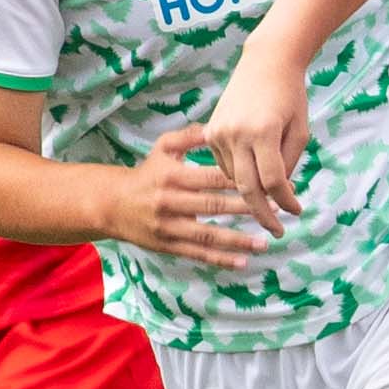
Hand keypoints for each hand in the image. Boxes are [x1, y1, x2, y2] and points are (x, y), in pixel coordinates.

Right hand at [110, 125, 275, 269]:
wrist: (112, 205)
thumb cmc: (146, 173)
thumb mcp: (162, 149)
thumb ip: (190, 136)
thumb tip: (217, 126)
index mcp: (173, 176)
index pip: (212, 177)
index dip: (242, 178)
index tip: (268, 180)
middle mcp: (170, 202)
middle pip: (214, 205)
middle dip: (247, 207)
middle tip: (277, 209)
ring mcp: (169, 227)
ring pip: (208, 234)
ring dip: (238, 239)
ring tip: (265, 242)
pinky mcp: (168, 246)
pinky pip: (197, 254)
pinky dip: (220, 259)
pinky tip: (243, 261)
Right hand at [206, 49, 314, 222]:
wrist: (266, 62)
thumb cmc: (291, 96)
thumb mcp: (299, 131)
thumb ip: (289, 164)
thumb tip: (279, 195)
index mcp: (262, 131)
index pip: (273, 180)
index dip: (286, 202)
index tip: (296, 213)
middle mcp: (236, 133)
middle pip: (247, 187)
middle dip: (263, 214)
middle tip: (276, 231)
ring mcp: (219, 133)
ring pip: (234, 179)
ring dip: (251, 194)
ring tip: (267, 207)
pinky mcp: (210, 132)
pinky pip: (223, 166)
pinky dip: (239, 176)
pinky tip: (252, 178)